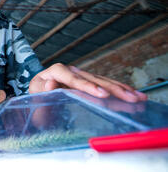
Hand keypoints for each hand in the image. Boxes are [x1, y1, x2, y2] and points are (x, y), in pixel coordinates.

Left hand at [29, 63, 146, 102]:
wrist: (37, 98)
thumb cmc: (35, 100)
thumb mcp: (34, 98)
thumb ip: (42, 92)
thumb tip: (51, 82)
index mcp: (54, 72)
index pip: (72, 78)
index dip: (88, 86)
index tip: (102, 94)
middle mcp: (69, 71)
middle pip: (92, 79)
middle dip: (112, 89)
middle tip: (129, 98)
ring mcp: (79, 75)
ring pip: (102, 81)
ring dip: (121, 90)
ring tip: (138, 98)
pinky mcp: (87, 82)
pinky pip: (104, 86)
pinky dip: (119, 90)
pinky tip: (133, 95)